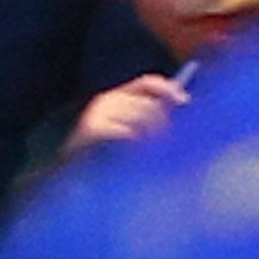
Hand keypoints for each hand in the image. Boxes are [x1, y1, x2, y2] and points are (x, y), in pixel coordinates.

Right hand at [66, 73, 190, 151]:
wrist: (73, 175)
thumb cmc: (106, 157)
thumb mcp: (130, 134)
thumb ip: (150, 119)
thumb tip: (178, 107)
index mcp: (116, 98)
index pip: (146, 83)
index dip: (167, 88)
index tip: (185, 101)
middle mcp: (106, 100)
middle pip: (148, 104)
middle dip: (162, 124)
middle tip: (166, 141)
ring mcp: (98, 113)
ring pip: (140, 117)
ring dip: (150, 137)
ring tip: (147, 153)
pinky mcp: (93, 128)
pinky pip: (127, 132)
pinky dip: (134, 144)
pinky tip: (130, 156)